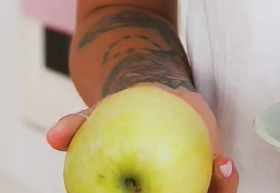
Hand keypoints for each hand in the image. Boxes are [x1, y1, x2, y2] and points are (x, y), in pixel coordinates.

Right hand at [45, 87, 237, 191]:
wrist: (152, 96)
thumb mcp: (95, 117)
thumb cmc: (119, 115)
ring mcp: (187, 190)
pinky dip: (225, 178)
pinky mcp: (210, 179)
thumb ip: (76, 125)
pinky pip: (221, 185)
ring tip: (217, 172)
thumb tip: (53, 136)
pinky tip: (224, 163)